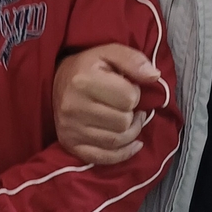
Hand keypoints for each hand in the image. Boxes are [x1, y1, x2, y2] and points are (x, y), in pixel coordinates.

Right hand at [54, 44, 156, 164]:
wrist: (57, 82)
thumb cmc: (87, 67)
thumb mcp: (109, 53)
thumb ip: (133, 60)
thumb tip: (155, 76)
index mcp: (83, 81)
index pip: (128, 99)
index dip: (134, 93)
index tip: (126, 88)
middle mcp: (73, 107)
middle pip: (124, 122)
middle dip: (132, 114)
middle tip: (127, 106)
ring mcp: (70, 128)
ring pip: (118, 140)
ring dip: (130, 131)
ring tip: (127, 119)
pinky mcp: (70, 144)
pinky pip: (104, 158)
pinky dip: (123, 153)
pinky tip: (132, 143)